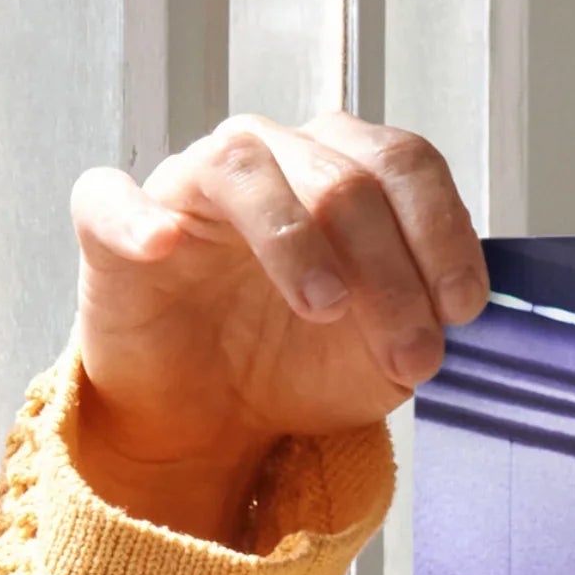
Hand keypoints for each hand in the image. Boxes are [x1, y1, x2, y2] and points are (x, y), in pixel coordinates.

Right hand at [66, 115, 486, 544]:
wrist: (213, 416)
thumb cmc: (299, 363)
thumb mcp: (384, 355)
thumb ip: (422, 321)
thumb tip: (452, 311)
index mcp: (344, 172)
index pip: (405, 164)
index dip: (442, 232)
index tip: (463, 310)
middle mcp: (272, 158)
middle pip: (342, 177)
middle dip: (390, 272)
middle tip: (409, 354)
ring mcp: (191, 184)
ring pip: (244, 168)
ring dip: (295, 240)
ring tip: (325, 308)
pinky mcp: (113, 226)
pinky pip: (111, 198)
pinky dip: (137, 217)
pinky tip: (163, 245)